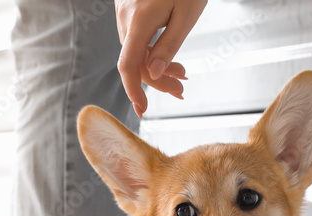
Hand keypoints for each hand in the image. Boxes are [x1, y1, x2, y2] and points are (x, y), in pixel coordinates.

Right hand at [115, 0, 206, 116]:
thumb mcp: (187, 14)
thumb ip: (169, 46)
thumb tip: (152, 74)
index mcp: (140, 21)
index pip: (129, 66)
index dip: (134, 91)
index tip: (142, 109)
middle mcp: (126, 18)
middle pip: (135, 61)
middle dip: (156, 80)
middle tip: (180, 91)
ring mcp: (125, 13)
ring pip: (137, 51)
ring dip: (157, 67)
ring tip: (182, 75)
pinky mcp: (129, 8)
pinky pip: (137, 38)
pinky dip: (152, 51)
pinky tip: (168, 57)